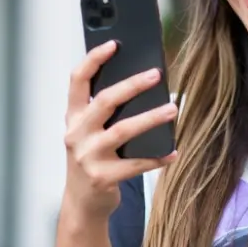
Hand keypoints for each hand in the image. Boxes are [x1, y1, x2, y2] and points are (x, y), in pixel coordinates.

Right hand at [63, 40, 177, 220]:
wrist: (82, 203)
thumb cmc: (92, 159)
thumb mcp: (89, 132)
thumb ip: (104, 111)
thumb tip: (142, 83)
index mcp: (73, 117)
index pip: (78, 81)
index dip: (94, 59)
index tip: (114, 44)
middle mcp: (76, 134)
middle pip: (104, 102)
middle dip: (131, 85)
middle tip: (156, 74)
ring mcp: (88, 157)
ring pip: (123, 131)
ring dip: (150, 118)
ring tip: (173, 109)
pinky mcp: (103, 178)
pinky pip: (135, 164)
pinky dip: (157, 158)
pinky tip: (174, 152)